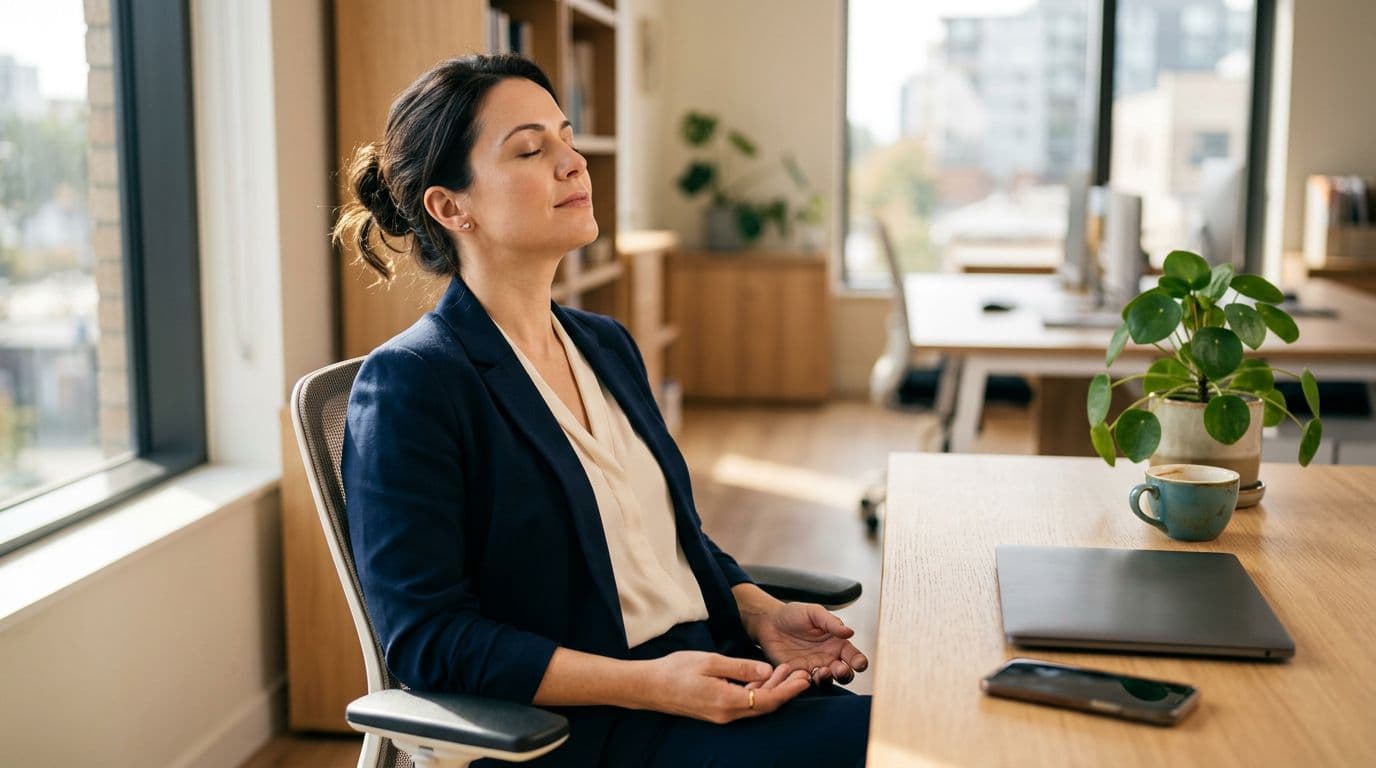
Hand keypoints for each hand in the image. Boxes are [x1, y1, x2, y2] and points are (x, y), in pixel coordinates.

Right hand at [640, 651, 810, 723]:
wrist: (648, 686)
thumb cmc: (676, 670)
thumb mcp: (711, 662)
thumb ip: (741, 666)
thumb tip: (768, 669)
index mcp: (727, 701)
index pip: (767, 699)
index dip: (788, 690)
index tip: (804, 678)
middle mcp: (727, 713)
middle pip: (765, 705)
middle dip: (786, 690)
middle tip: (802, 673)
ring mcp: (721, 714)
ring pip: (755, 704)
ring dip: (772, 688)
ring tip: (787, 671)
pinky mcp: (716, 710)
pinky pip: (743, 703)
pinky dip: (756, 690)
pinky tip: (763, 676)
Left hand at [750, 602, 868, 685]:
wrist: (769, 622)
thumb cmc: (793, 614)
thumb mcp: (814, 613)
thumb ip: (831, 622)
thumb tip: (850, 632)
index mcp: (837, 643)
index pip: (854, 657)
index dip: (859, 662)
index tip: (858, 663)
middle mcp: (828, 658)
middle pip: (845, 674)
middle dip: (845, 675)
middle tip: (839, 669)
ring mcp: (813, 668)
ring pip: (828, 682)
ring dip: (828, 679)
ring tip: (823, 671)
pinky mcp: (797, 674)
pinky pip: (806, 683)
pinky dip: (808, 681)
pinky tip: (804, 673)